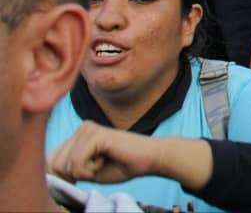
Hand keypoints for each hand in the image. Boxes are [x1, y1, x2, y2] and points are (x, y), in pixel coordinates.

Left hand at [48, 121, 163, 184]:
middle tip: (99, 166)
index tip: (87, 174)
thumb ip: (67, 170)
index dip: (64, 176)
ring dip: (85, 172)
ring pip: (65, 164)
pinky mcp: (95, 134)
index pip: (50, 161)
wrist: (148, 159)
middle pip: (55, 164)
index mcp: (77, 136)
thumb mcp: (87, 171)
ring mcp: (87, 129)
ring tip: (104, 161)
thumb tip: (46, 175)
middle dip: (75, 174)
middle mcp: (80, 128)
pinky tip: (107, 158)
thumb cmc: (121, 166)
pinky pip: (77, 162)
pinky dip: (91, 169)